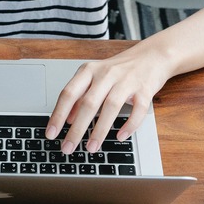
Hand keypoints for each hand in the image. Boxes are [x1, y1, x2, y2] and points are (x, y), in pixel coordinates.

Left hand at [45, 46, 168, 154]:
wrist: (152, 55)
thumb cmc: (121, 69)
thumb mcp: (95, 77)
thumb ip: (81, 96)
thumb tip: (66, 118)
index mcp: (89, 70)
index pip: (69, 93)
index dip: (58, 114)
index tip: (51, 133)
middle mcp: (106, 74)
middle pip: (88, 103)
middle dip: (76, 129)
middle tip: (68, 148)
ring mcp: (126, 81)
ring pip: (110, 107)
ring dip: (99, 130)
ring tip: (91, 148)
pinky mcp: (145, 89)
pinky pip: (137, 110)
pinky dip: (129, 125)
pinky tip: (120, 137)